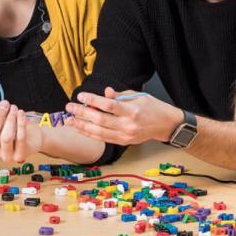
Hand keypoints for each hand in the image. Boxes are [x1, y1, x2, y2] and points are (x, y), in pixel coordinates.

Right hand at [0, 105, 42, 162]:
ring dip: (10, 119)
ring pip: (6, 137)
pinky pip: (20, 138)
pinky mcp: (19, 155)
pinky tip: (21, 113)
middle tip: (4, 104)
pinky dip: (21, 123)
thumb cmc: (9, 129)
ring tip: (13, 108)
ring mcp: (6, 156)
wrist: (30, 139)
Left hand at [65, 87, 181, 144]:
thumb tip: (104, 92)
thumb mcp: (138, 96)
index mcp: (133, 110)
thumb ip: (120, 96)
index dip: (93, 100)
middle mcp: (128, 125)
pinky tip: (80, 129)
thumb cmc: (152, 107)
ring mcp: (125, 136)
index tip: (81, 95)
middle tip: (69, 107)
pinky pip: (103, 139)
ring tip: (69, 121)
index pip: (109, 105)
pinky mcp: (123, 142)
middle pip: (100, 120)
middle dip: (82, 113)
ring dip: (82, 126)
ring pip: (99, 132)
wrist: (165, 125)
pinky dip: (90, 134)